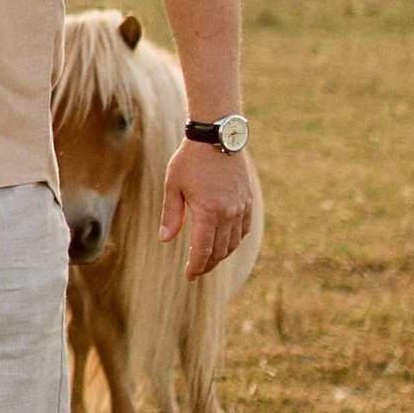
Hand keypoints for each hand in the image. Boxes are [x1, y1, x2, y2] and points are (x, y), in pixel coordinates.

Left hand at [161, 137, 253, 282]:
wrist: (217, 137)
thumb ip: (171, 215)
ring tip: (207, 259)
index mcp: (208, 212)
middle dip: (206, 264)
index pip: (202, 251)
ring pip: (233, 243)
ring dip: (220, 255)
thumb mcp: (173, 186)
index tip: (188, 276)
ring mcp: (241, 208)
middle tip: (195, 270)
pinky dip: (234, 241)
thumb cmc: (190, 160)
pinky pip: (243, 230)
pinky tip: (224, 243)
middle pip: (219, 251)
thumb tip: (166, 240)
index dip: (195, 267)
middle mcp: (228, 213)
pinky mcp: (247, 201)